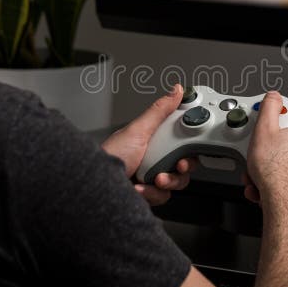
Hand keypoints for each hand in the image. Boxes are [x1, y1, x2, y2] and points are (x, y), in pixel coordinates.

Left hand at [101, 84, 196, 204]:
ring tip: (153, 179)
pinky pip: (164, 195)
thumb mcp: (138, 129)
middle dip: (181, 166)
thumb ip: (159, 111)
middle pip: (185, 162)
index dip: (190, 144)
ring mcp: (152, 176)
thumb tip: (176, 91)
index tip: (189, 147)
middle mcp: (155, 157)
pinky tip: (140, 187)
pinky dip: (153, 193)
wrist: (98, 185)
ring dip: (168, 181)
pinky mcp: (149, 193)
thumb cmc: (111, 155)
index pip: (182, 140)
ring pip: (177, 181)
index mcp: (155, 139)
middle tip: (176, 165)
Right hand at [245, 92, 287, 223]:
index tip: (265, 145)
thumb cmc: (277, 173)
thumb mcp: (264, 130)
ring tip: (260, 184)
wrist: (285, 206)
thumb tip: (274, 97)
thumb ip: (269, 108)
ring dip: (273, 178)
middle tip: (258, 168)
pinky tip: (270, 194)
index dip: (271, 140)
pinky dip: (283, 192)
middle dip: (269, 162)